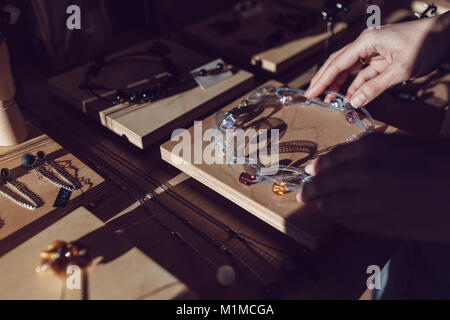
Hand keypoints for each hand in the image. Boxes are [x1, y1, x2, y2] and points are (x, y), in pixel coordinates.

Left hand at [299, 134, 449, 243]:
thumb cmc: (438, 159)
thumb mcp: (402, 144)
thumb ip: (370, 150)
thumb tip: (343, 158)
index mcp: (368, 148)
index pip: (328, 160)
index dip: (317, 168)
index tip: (310, 172)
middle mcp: (361, 174)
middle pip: (322, 185)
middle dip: (310, 190)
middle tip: (302, 195)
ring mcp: (368, 202)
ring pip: (331, 207)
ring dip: (324, 207)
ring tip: (320, 207)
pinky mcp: (379, 225)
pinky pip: (349, 224)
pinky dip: (342, 220)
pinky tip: (342, 218)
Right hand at [305, 12, 449, 106]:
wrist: (446, 34)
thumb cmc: (426, 44)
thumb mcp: (401, 70)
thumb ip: (375, 87)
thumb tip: (353, 101)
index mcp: (366, 42)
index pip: (338, 63)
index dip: (323, 80)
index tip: (311, 93)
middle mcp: (365, 44)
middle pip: (338, 63)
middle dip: (325, 80)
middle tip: (312, 96)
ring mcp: (372, 50)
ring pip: (349, 69)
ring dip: (339, 84)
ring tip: (329, 100)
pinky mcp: (380, 58)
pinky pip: (363, 73)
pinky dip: (355, 84)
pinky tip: (349, 96)